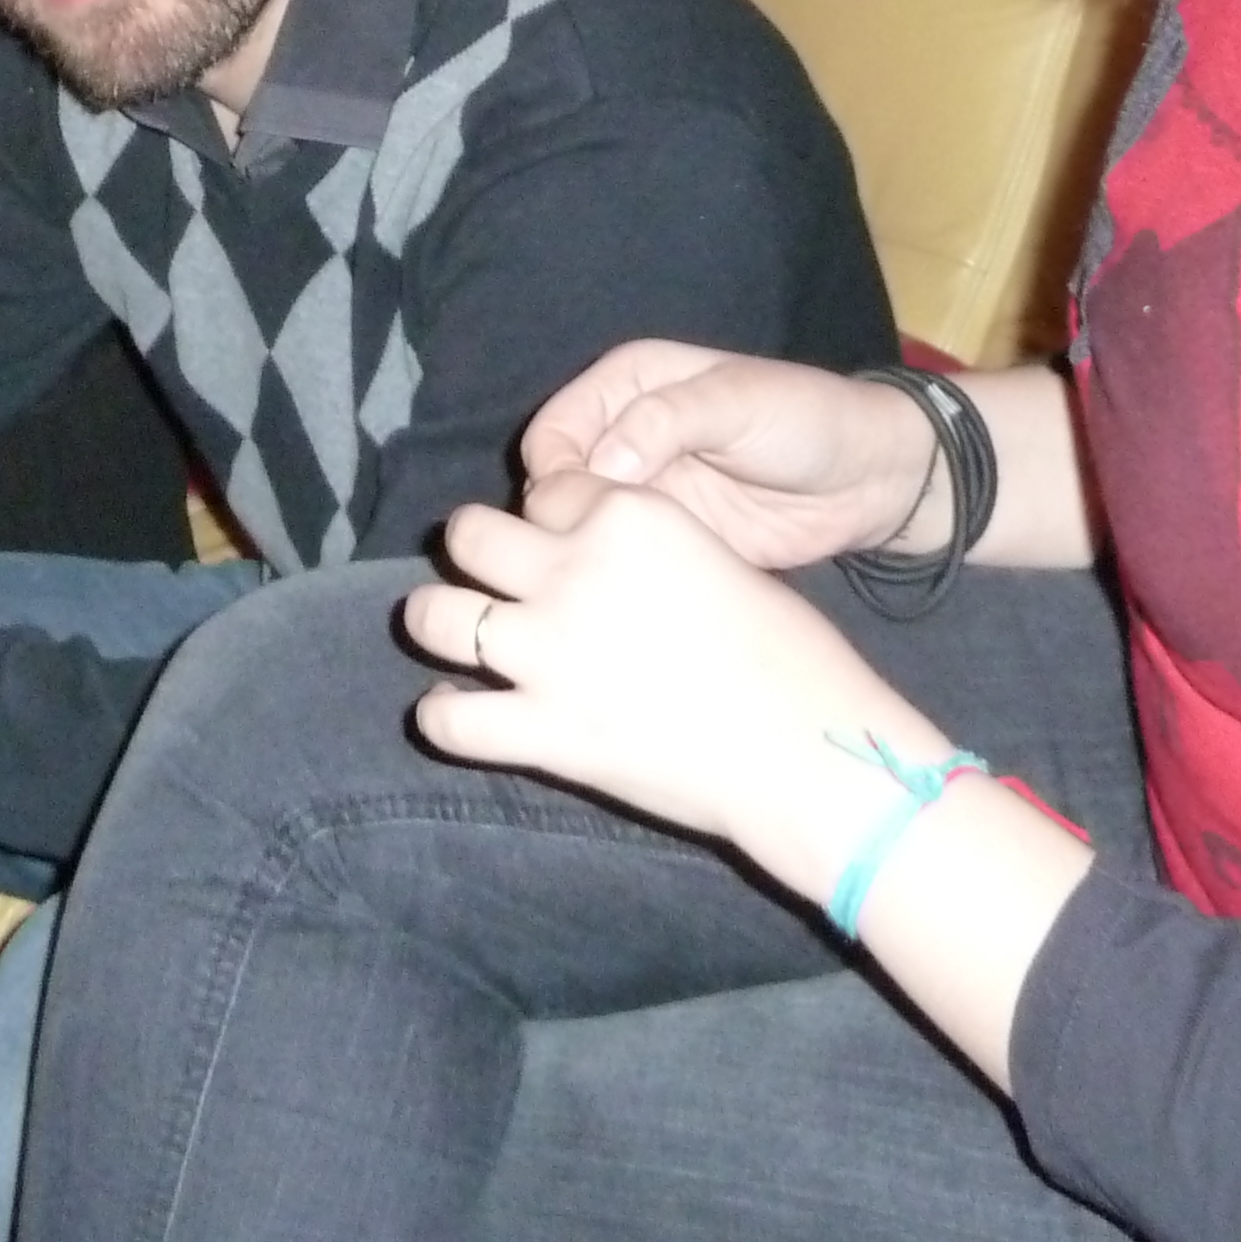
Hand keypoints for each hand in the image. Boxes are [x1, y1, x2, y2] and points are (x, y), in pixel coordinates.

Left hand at [403, 473, 904, 864]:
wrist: (808, 752)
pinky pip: (447, 718)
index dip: (549, 517)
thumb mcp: (721, 562)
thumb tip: (611, 567)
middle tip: (487, 578)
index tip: (555, 543)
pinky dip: (441, 714)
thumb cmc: (792, 658)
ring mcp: (549, 652)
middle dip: (472, 550)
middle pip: (469, 533)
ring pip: (431, 614)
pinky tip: (454, 710)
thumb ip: (647, 553)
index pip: (550, 490)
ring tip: (445, 631)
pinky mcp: (543, 731)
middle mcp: (574, 571)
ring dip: (433, 620)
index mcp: (627, 517)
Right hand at [520, 342, 943, 567]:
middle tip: (595, 555)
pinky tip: (634, 600)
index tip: (579, 510)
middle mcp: (623, 439)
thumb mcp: (738, 403)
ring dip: (587, 557)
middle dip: (562, 522)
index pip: (554, 431)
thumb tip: (599, 469)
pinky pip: (622, 564)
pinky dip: (619, 581)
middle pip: (556, 487)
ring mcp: (645, 495)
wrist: (872, 480)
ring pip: (580, 532)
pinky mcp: (670, 541)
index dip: (555, 472)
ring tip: (616, 581)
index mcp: (627, 385)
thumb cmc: (806, 419)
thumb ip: (665, 422)